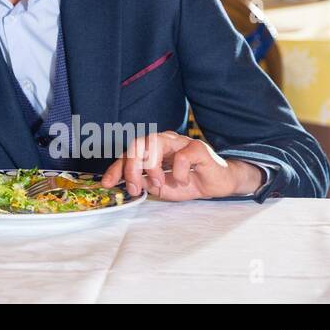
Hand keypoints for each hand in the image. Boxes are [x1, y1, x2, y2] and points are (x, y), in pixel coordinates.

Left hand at [99, 130, 262, 200]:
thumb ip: (145, 183)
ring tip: (158, 184)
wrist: (220, 184)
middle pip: (138, 143)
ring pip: (155, 142)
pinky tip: (184, 181)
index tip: (108, 183)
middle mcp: (164, 141)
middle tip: (134, 188)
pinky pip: (181, 155)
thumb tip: (126, 182)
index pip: (129, 154)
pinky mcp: (198, 148)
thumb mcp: (162, 188)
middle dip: (131, 166)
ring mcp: (180, 142)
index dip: (116, 168)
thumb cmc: (190, 182)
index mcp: (153, 150)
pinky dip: (178, 171)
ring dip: (151, 166)